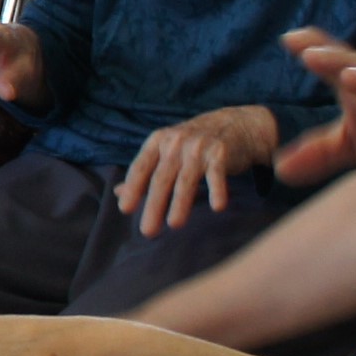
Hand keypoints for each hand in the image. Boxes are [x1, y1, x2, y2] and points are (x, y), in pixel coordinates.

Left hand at [113, 103, 279, 234]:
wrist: (237, 124)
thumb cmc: (194, 143)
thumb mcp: (166, 150)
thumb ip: (144, 171)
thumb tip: (118, 193)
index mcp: (158, 142)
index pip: (141, 167)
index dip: (133, 188)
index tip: (125, 209)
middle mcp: (176, 143)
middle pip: (161, 178)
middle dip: (154, 205)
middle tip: (148, 231)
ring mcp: (199, 147)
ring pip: (186, 180)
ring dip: (181, 203)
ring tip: (174, 224)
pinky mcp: (220, 153)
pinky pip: (217, 174)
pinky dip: (218, 190)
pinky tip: (218, 207)